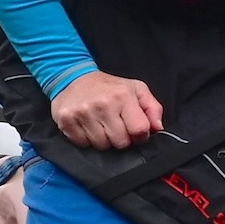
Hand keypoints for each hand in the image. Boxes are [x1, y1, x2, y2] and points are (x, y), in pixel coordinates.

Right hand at [50, 70, 165, 149]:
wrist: (73, 77)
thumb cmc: (109, 86)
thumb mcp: (136, 89)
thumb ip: (152, 108)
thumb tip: (158, 128)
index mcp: (123, 96)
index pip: (140, 130)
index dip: (141, 135)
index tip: (135, 131)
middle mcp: (103, 105)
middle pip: (121, 142)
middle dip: (122, 139)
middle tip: (117, 128)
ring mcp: (83, 113)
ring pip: (102, 145)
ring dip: (104, 141)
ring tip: (102, 126)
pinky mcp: (66, 121)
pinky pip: (83, 144)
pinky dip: (87, 140)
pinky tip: (88, 127)